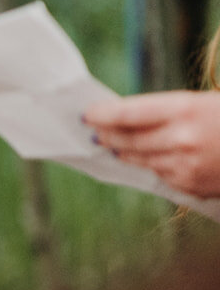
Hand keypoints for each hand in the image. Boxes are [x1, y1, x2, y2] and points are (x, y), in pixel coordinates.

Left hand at [83, 91, 219, 198]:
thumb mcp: (202, 103)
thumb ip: (167, 111)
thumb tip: (129, 118)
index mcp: (185, 110)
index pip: (128, 114)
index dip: (102, 115)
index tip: (86, 115)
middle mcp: (181, 140)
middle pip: (129, 140)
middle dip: (108, 136)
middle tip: (95, 133)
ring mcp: (185, 166)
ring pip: (141, 161)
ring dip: (125, 153)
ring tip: (115, 147)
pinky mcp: (191, 186)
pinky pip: (161, 175)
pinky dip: (155, 166)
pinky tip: (155, 159)